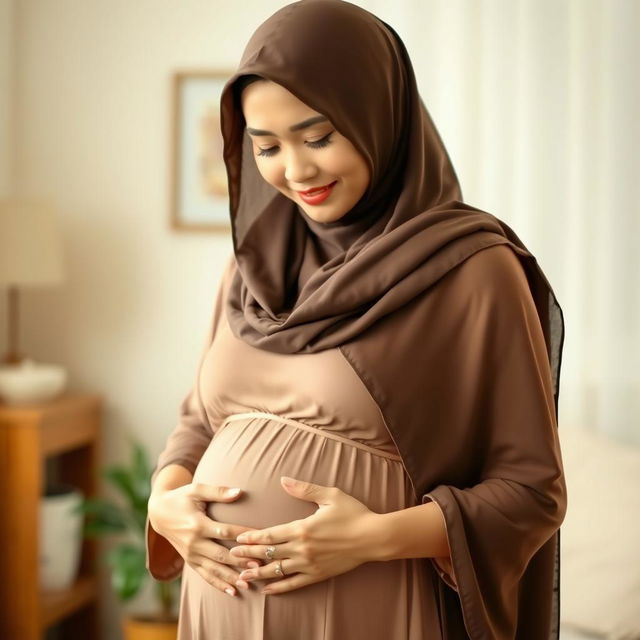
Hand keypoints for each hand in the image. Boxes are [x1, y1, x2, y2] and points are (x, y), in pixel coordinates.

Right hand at [148, 482, 263, 595]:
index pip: (225, 532)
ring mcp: (191, 554)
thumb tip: (239, 492)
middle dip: (240, 561)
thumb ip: (218, 492)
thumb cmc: (181, 498)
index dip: (243, 535)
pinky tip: (233, 591)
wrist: (159, 513)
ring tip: (249, 583)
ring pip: (214, 569)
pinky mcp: (189, 561)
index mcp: (198, 524)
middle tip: (259, 565)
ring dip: (231, 577)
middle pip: (221, 554)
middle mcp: (194, 543)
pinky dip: (218, 584)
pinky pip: (205, 575)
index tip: (259, 538)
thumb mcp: (197, 490)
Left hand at [229, 476, 379, 594]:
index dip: (252, 538)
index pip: (270, 535)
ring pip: (278, 571)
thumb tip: (283, 480)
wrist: (373, 537)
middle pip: (269, 554)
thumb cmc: (353, 513)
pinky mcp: (318, 575)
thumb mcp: (329, 495)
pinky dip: (280, 587)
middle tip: (230, 556)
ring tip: (243, 575)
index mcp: (302, 528)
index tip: (237, 539)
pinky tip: (268, 590)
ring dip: (259, 573)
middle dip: (248, 555)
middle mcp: (302, 549)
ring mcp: (310, 564)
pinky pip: (295, 583)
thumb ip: (304, 489)